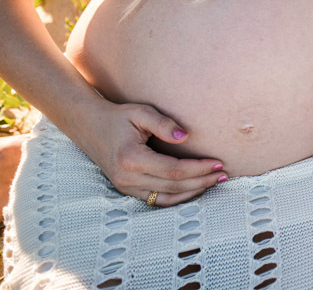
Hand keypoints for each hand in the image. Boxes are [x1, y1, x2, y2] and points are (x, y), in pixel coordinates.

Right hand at [75, 100, 226, 206]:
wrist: (89, 126)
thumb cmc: (118, 117)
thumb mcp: (141, 113)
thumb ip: (164, 124)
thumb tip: (185, 137)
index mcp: (131, 159)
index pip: (173, 171)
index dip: (198, 169)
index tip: (218, 162)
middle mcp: (127, 178)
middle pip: (173, 187)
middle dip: (201, 182)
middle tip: (223, 175)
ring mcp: (125, 187)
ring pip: (165, 199)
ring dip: (192, 193)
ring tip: (214, 183)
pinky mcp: (126, 190)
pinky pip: (155, 200)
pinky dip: (177, 197)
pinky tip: (194, 189)